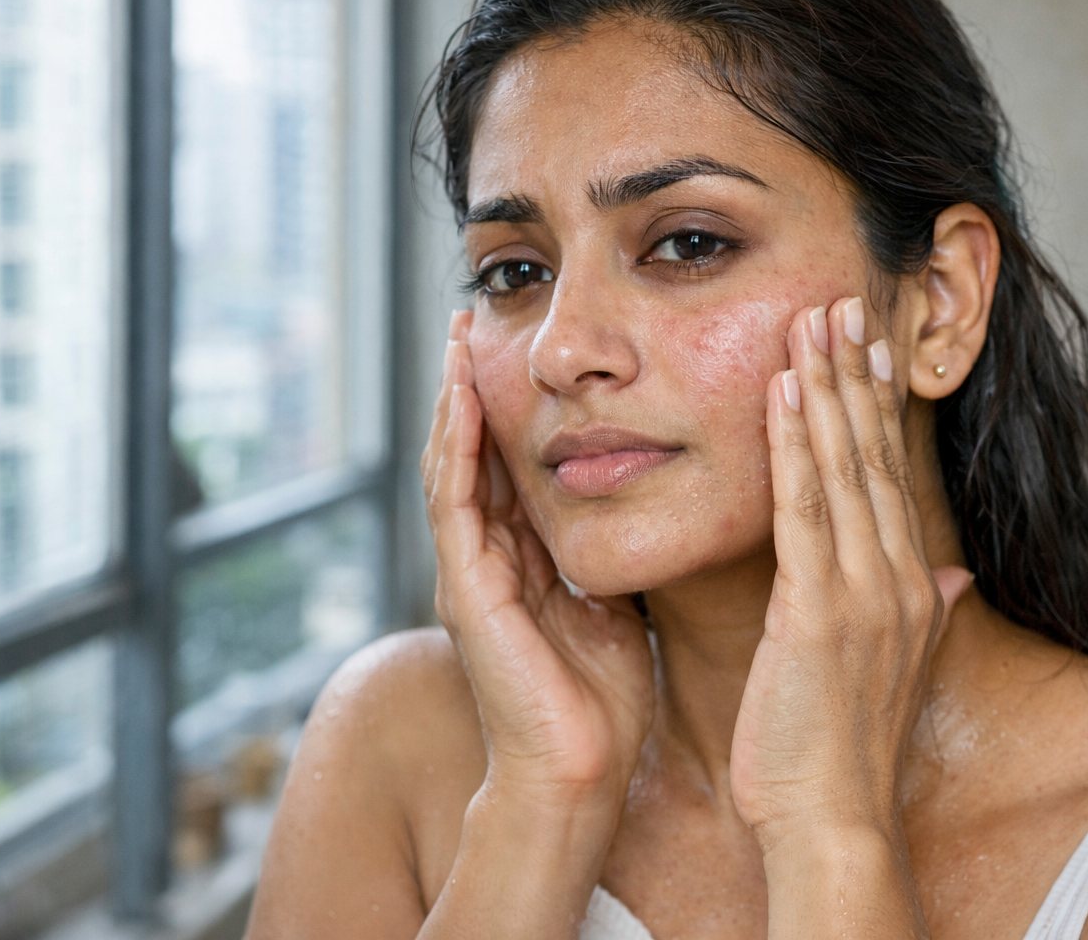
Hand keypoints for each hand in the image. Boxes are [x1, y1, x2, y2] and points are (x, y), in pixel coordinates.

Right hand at [421, 311, 653, 810]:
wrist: (581, 770)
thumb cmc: (602, 698)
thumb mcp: (610, 602)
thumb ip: (603, 553)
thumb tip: (637, 500)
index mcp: (519, 561)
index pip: (504, 464)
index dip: (507, 404)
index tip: (514, 346)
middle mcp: (484, 559)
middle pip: (468, 452)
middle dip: (468, 385)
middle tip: (470, 318)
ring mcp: (468, 572)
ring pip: (451, 465)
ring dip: (453, 399)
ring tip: (458, 337)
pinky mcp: (466, 589)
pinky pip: (454, 502)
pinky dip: (457, 447)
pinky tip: (464, 398)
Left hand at [731, 297, 971, 845]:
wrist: (833, 817)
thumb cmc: (842, 749)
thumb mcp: (894, 669)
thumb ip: (926, 612)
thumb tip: (952, 577)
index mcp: (910, 588)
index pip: (890, 478)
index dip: (878, 409)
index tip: (867, 348)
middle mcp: (896, 577)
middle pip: (874, 455)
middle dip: (856, 375)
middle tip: (842, 301)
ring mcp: (863, 589)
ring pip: (844, 466)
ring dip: (828, 387)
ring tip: (814, 320)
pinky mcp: (819, 607)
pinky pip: (805, 507)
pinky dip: (797, 443)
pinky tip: (784, 391)